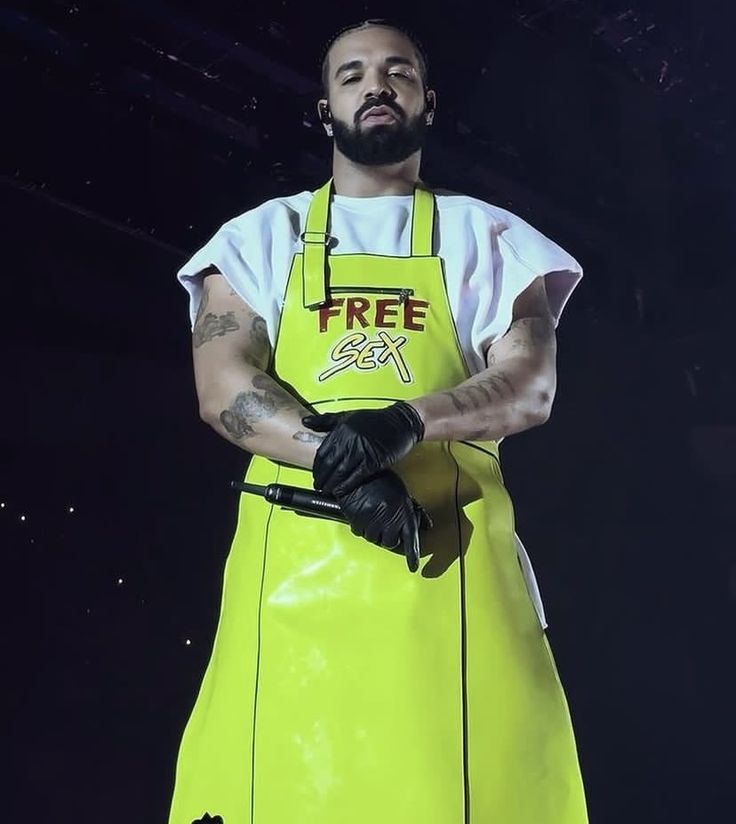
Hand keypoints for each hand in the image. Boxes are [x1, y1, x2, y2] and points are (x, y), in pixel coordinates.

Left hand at [302, 402, 424, 495]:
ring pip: (341, 471)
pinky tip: (340, 492)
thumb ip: (326, 421)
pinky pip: (356, 476)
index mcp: (341, 428)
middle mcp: (349, 439)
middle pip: (329, 464)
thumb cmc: (373, 420)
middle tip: (318, 487)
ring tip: (327, 491)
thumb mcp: (348, 415)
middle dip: (322, 478)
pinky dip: (346, 486)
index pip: (323, 452)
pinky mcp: (373, 460)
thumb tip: (304, 422)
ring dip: (332, 484)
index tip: (315, 475)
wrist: (400, 422)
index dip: (317, 466)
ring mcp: (361, 450)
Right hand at [336, 470, 432, 571]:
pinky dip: (361, 527)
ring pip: (374, 539)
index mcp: (403, 513)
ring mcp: (372, 523)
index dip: (412, 555)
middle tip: (386, 524)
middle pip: (390, 542)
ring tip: (373, 515)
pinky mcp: (357, 523)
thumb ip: (413, 510)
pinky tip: (362, 514)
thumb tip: (426, 525)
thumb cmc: (381, 479)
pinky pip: (360, 533)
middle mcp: (389, 521)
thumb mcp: (402, 493)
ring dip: (374, 531)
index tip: (413, 566)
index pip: (411, 539)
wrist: (359, 473)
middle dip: (389, 536)